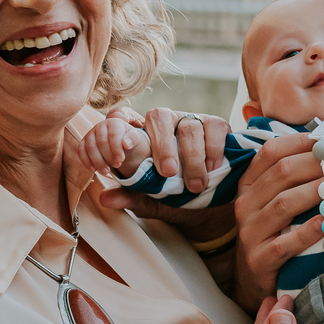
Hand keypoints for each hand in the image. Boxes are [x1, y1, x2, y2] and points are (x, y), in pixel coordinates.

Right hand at [79, 114, 148, 177]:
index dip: (116, 148)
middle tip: (117, 165)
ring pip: (90, 148)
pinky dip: (86, 161)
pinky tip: (94, 170)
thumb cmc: (128, 140)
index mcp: (114, 122)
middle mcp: (100, 126)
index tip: (121, 160)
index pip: (113, 134)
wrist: (121, 143)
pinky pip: (81, 151)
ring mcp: (90, 134)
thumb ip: (133, 139)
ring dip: (98, 162)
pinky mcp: (83, 142)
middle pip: (101, 142)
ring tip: (106, 171)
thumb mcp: (136, 138)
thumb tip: (126, 143)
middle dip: (108, 156)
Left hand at [97, 107, 228, 212]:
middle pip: (158, 116)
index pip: (124, 117)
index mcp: (141, 137)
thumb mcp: (151, 202)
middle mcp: (164, 123)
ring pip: (188, 126)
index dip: (121, 123)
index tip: (125, 145)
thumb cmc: (174, 198)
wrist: (210, 207)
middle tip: (168, 172)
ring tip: (194, 185)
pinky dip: (213, 150)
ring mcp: (191, 121)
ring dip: (192, 157)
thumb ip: (131, 197)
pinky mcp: (216, 126)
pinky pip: (214, 127)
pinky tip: (212, 169)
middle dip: (163, 145)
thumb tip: (106, 199)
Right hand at [234, 132, 323, 312]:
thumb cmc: (277, 230)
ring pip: (284, 204)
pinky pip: (285, 243)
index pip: (273, 151)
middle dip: (321, 161)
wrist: (255, 277)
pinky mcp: (260, 260)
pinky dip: (308, 231)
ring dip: (318, 189)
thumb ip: (298, 174)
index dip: (305, 141)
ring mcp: (250, 232)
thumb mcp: (279, 198)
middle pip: (282, 173)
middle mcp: (246, 204)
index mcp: (250, 183)